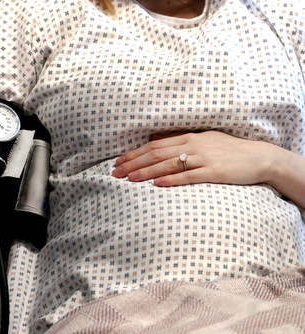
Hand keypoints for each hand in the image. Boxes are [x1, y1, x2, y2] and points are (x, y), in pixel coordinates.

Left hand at [112, 131, 284, 186]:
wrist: (259, 157)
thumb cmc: (228, 150)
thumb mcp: (203, 140)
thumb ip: (180, 140)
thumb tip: (155, 140)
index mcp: (188, 137)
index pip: (154, 145)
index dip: (134, 154)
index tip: (118, 162)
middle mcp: (192, 145)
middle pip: (156, 154)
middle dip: (133, 163)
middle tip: (115, 173)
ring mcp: (203, 158)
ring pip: (168, 164)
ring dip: (146, 172)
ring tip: (129, 179)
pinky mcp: (214, 172)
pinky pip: (188, 176)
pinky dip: (171, 180)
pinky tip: (156, 185)